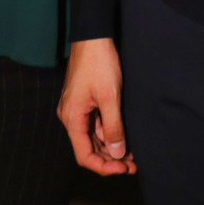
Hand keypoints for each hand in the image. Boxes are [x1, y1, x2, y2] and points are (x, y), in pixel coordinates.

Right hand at [57, 37, 136, 174]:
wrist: (93, 35)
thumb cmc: (99, 63)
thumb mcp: (110, 97)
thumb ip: (113, 127)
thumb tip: (117, 153)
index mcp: (72, 118)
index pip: (84, 155)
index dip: (104, 167)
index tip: (124, 169)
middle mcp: (70, 116)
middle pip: (88, 148)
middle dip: (110, 159)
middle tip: (133, 165)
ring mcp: (76, 108)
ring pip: (92, 137)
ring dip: (111, 147)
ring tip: (133, 154)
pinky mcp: (84, 101)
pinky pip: (94, 124)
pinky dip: (108, 132)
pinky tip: (124, 136)